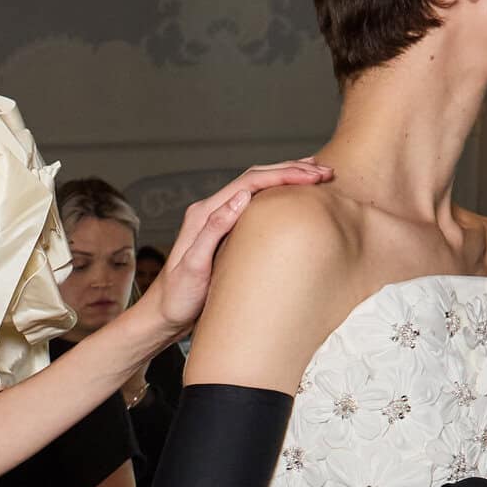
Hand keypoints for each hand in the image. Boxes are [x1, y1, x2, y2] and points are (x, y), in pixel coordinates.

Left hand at [144, 160, 333, 338]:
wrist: (162, 316)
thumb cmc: (177, 298)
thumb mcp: (193, 268)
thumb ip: (214, 231)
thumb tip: (241, 198)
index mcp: (204, 214)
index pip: (250, 183)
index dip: (284, 175)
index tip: (313, 177)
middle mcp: (210, 211)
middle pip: (255, 178)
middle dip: (291, 170)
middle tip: (324, 172)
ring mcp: (216, 220)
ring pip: (256, 188)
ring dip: (286, 178)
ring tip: (315, 175)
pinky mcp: (223, 232)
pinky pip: (254, 204)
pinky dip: (276, 195)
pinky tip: (292, 199)